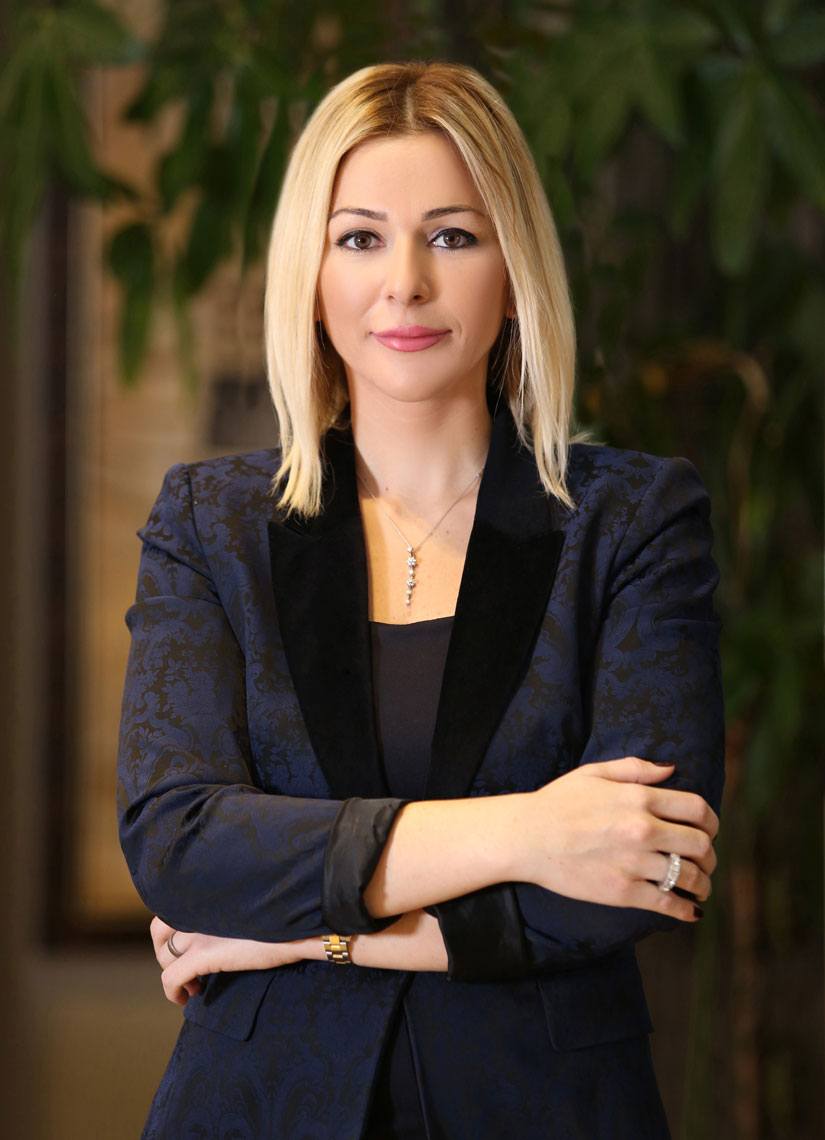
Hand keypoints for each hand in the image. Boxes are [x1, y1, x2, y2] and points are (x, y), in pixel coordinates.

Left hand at [150, 917, 302, 1005]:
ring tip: (193, 984)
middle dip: (166, 950)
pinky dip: (173, 991)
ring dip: (171, 970)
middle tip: (187, 966)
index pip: (172, 904)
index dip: (175, 927)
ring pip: (164, 954)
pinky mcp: (204, 955)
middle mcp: (199, 908)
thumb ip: (230, 910)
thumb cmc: (286, 914)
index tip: (190, 943)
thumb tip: (228, 924)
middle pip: (159, 929)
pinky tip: (188, 997)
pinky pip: (171, 978)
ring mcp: (199, 931)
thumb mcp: (251, 904)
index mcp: (209, 893)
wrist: (301, 924)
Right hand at [519, 757, 718, 923]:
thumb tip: (671, 769)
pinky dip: (686, 910)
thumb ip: (636, 768)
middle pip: (701, 845)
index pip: (697, 809)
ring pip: (690, 877)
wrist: (527, 837)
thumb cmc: (558, 802)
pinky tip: (691, 911)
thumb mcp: (595, 773)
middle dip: (710, 855)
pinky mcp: (623, 891)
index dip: (712, 822)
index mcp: (639, 798)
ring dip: (703, 884)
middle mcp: (643, 829)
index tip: (709, 830)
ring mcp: (634, 863)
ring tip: (700, 887)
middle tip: (706, 860)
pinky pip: (668, 904)